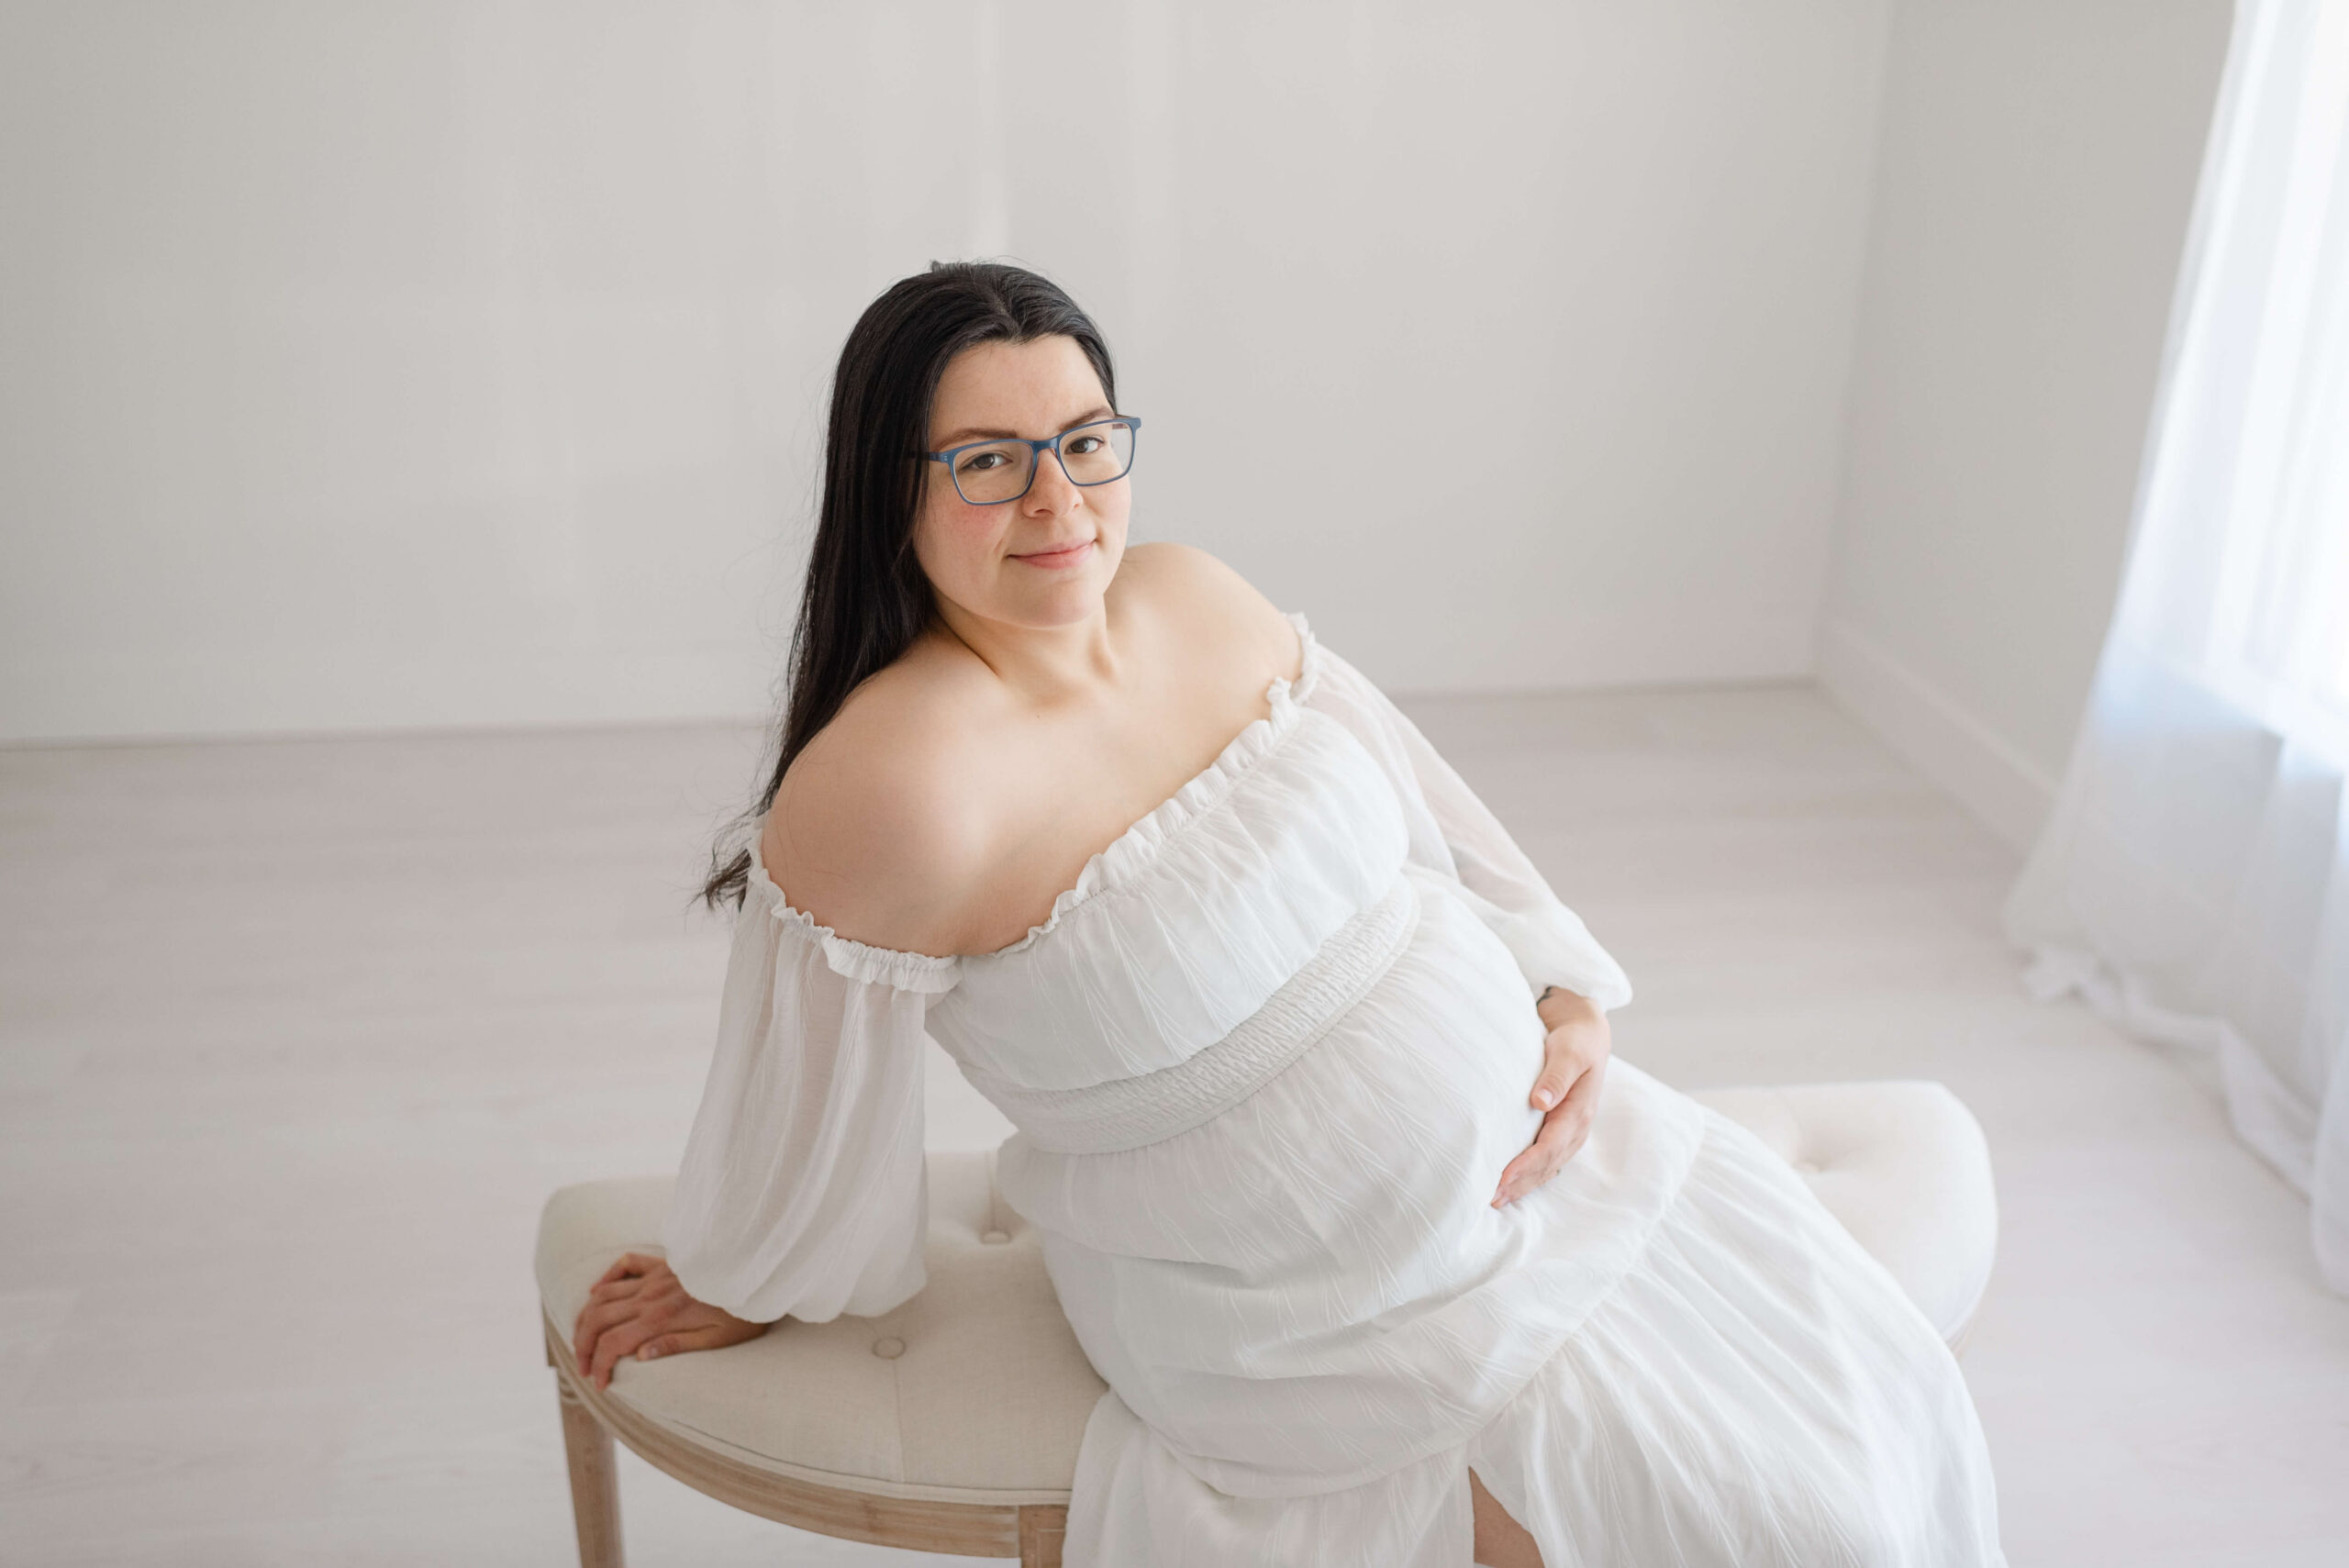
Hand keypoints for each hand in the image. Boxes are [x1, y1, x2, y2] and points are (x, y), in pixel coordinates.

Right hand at [571, 1251, 768, 1390]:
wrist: (758, 1270)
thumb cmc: (743, 1310)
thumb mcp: (718, 1338)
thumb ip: (677, 1345)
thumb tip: (640, 1356)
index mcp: (661, 1318)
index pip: (613, 1343)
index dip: (599, 1365)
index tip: (599, 1384)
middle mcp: (650, 1296)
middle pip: (598, 1319)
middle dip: (582, 1346)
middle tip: (583, 1368)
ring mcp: (654, 1278)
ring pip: (603, 1294)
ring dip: (585, 1317)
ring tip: (581, 1339)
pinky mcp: (662, 1265)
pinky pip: (625, 1264)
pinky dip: (606, 1278)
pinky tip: (597, 1291)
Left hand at [1493, 986, 1610, 1206]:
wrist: (1587, 1037)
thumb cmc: (1576, 1042)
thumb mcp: (1569, 1052)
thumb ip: (1557, 1076)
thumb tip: (1541, 1101)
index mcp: (1578, 1112)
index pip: (1550, 1146)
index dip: (1527, 1164)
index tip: (1503, 1176)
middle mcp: (1575, 1129)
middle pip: (1547, 1164)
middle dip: (1520, 1183)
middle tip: (1490, 1198)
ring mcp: (1569, 1133)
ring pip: (1546, 1168)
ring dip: (1522, 1185)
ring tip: (1495, 1200)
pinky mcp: (1560, 1132)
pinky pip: (1545, 1161)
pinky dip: (1527, 1176)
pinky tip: (1509, 1185)